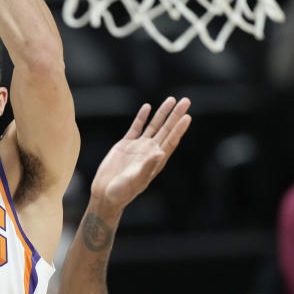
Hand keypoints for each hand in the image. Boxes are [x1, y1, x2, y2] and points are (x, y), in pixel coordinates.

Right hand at [90, 97, 191, 215]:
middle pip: (166, 129)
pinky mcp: (125, 145)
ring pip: (153, 126)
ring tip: (171, 100)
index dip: (179, 129)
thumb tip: (160, 153)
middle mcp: (150, 152)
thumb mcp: (136, 180)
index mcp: (156, 161)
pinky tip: (147, 107)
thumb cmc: (122, 192)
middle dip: (175, 115)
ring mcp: (138, 147)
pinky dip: (141, 117)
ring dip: (162, 113)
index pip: (171, 141)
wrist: (105, 193)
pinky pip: (136, 128)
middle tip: (186, 101)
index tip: (187, 117)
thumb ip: (148, 166)